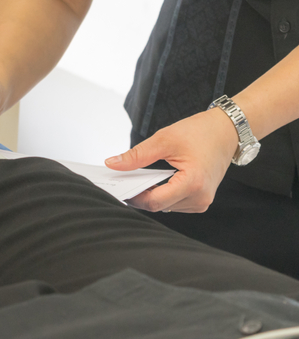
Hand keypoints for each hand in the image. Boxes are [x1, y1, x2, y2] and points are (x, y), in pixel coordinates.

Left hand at [104, 108, 238, 212]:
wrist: (226, 131)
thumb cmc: (200, 133)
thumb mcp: (164, 140)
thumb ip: (136, 156)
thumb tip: (113, 164)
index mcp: (193, 183)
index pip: (154, 202)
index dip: (133, 196)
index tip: (119, 186)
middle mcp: (200, 198)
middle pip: (158, 205)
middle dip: (140, 194)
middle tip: (125, 179)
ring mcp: (202, 201)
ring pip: (165, 206)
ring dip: (152, 194)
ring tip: (144, 176)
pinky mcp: (201, 200)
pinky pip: (174, 203)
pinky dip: (163, 193)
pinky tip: (158, 179)